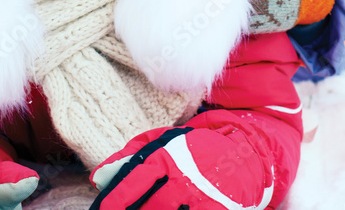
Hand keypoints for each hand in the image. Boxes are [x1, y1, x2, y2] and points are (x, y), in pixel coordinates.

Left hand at [90, 126, 274, 208]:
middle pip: (146, 208)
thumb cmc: (197, 148)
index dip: (112, 202)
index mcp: (165, 157)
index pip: (130, 185)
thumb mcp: (163, 142)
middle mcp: (180, 178)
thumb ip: (130, 157)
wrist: (245, 153)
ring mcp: (199, 197)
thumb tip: (99, 176)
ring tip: (155, 207)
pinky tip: (176, 209)